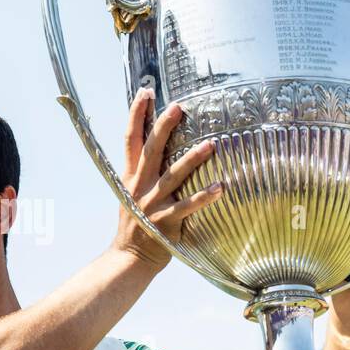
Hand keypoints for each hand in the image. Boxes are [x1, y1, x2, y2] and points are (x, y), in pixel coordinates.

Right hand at [112, 87, 224, 269]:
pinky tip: (221, 186)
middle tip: (178, 107)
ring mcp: (152, 204)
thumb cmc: (136, 223)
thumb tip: (157, 145)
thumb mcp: (130, 193)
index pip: (130, 139)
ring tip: (211, 144)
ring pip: (173, 176)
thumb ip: (142, 171)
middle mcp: (139, 186)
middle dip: (163, 127)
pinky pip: (187, 206)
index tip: (146, 92)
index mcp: (130, 176)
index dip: (136, 114)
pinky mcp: (166, 222)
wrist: (128, 258)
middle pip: (150, 150)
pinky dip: (204, 196)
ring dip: (192, 159)